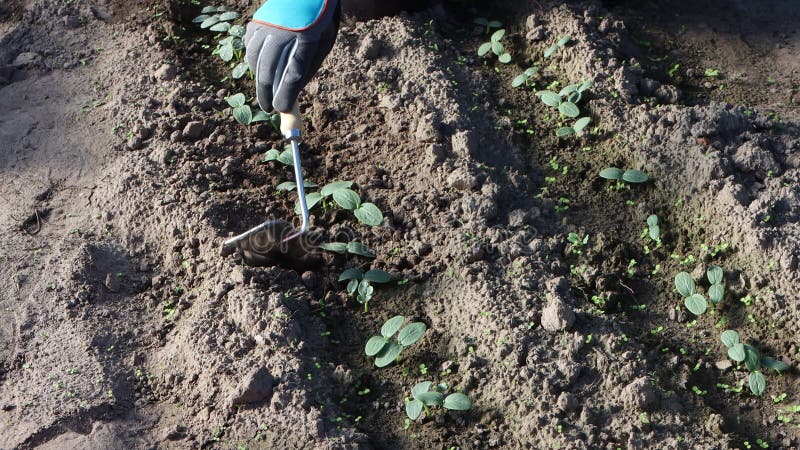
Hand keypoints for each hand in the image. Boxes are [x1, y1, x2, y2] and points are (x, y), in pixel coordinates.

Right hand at [244, 0, 340, 120]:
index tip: (281, 109)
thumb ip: (306, 67)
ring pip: (255, 58)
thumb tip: (290, 92)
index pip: (294, 72)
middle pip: (269, 68)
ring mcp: (267, 24)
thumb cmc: (319, 22)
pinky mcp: (257, 20)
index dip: (286, 94)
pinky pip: (250, 44)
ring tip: (264, 92)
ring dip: (259, 77)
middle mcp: (283, 30)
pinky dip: (253, 59)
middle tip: (269, 108)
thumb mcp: (321, 45)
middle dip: (267, 93)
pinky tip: (259, 68)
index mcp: (307, 37)